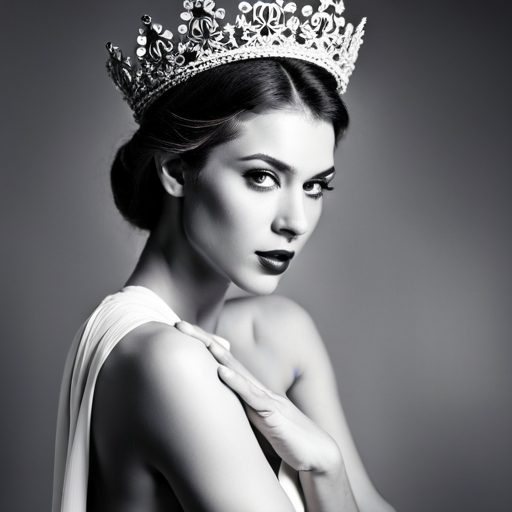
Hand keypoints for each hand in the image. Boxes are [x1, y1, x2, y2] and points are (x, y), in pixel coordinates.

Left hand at [175, 321, 341, 474]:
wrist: (316, 454)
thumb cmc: (284, 439)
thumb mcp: (254, 424)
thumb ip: (238, 413)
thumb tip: (213, 414)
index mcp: (249, 390)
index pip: (222, 362)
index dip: (204, 346)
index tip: (181, 332)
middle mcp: (256, 388)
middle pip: (225, 358)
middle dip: (203, 340)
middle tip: (179, 323)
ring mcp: (265, 399)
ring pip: (237, 371)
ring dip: (217, 354)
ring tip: (199, 338)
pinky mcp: (273, 415)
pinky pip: (253, 397)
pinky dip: (237, 383)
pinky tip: (222, 373)